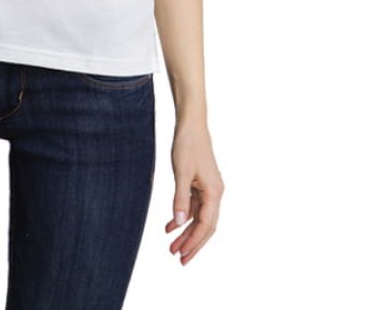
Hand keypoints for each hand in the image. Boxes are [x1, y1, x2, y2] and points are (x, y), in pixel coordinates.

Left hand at [165, 118, 223, 264]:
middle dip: (192, 243)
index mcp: (214, 192)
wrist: (191, 124)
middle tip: (178, 260)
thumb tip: (178, 224)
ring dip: (186, 232)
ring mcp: (208, 189)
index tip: (182, 256)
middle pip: (205, 226)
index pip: (206, 225)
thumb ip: (180, 199)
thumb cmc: (187, 145)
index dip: (194, 243)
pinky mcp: (201, 184)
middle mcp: (215, 193)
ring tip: (171, 247)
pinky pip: (193, 207)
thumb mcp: (181, 173)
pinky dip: (182, 217)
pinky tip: (169, 226)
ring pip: (198, 218)